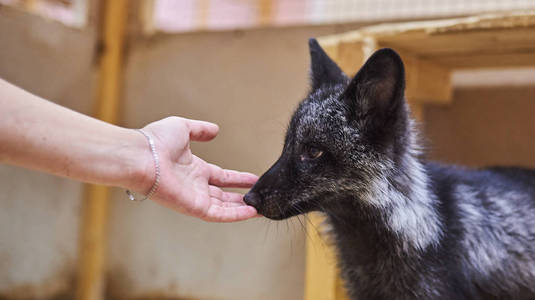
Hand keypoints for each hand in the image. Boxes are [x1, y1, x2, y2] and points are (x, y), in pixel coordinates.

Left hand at [139, 117, 257, 221]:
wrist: (141, 156)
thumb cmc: (155, 141)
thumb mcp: (182, 127)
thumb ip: (200, 130)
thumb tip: (215, 130)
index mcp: (193, 168)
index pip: (220, 176)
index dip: (237, 178)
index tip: (253, 178)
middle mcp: (195, 185)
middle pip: (224, 194)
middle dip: (242, 196)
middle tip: (261, 197)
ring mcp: (194, 197)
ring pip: (224, 207)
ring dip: (243, 208)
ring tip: (263, 208)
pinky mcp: (193, 207)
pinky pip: (218, 214)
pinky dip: (235, 215)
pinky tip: (251, 212)